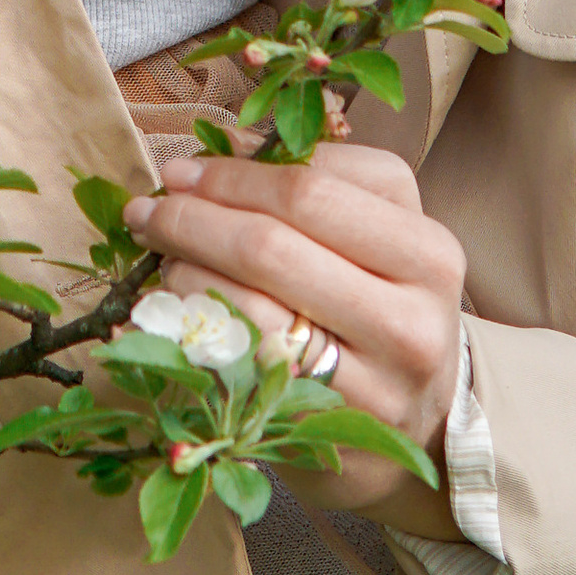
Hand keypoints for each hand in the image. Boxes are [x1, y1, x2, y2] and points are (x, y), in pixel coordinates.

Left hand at [124, 143, 467, 521]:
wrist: (423, 418)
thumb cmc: (386, 305)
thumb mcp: (377, 232)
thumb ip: (314, 179)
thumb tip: (224, 143)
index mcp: (428, 249)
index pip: (309, 190)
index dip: (231, 175)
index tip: (180, 170)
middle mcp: (413, 318)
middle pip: (271, 246)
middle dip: (192, 219)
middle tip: (147, 212)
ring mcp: (375, 385)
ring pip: (248, 309)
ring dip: (183, 274)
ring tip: (162, 260)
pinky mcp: (329, 431)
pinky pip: (237, 369)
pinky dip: (186, 333)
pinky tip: (164, 314)